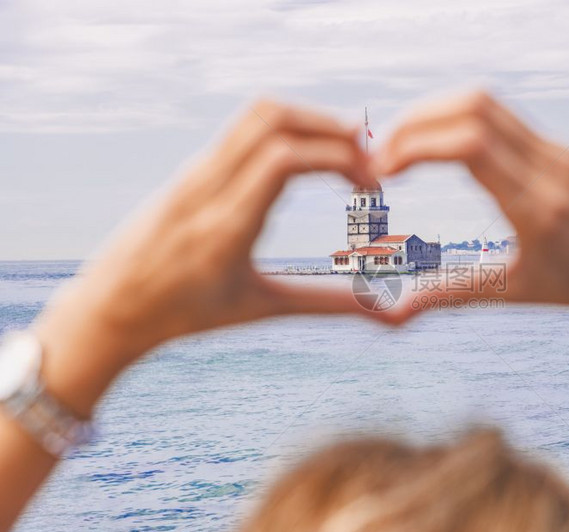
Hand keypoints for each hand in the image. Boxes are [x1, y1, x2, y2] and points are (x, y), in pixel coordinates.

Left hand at [34, 100, 382, 414]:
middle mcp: (207, 187)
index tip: (371, 188)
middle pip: (274, 118)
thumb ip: (328, 304)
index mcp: (225, 227)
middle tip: (369, 160)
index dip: (340, 160)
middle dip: (332, 128)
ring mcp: (195, 171)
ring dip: (309, 121)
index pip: (284, 159)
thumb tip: (390, 315)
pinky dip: (286, 128)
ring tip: (344, 153)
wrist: (111, 305)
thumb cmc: (186, 314)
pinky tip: (307, 158)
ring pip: (257, 113)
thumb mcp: (262, 308)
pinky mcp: (193, 166)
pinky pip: (244, 127)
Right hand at [373, 90, 568, 325]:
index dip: (414, 146)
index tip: (382, 172)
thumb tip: (397, 312)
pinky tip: (442, 147)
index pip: (468, 144)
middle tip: (381, 154)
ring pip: (488, 103)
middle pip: (472, 107)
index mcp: (537, 205)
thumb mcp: (518, 292)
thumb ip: (454, 294)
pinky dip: (462, 121)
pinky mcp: (561, 148)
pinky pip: (504, 118)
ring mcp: (558, 151)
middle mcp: (549, 166)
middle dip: (415, 122)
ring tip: (403, 147)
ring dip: (436, 114)